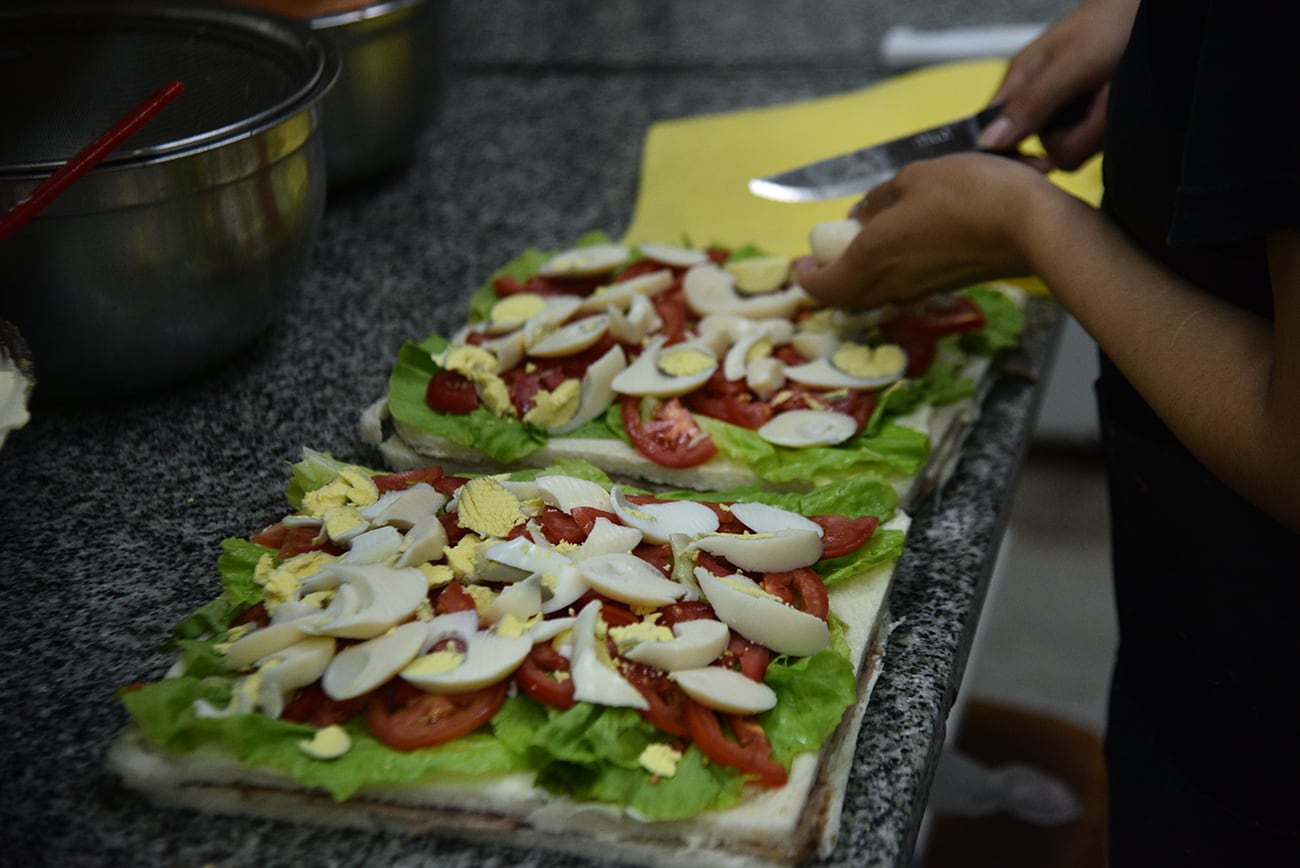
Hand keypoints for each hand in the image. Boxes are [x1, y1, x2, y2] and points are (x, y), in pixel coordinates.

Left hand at [795, 153, 1058, 309]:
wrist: (1032, 225)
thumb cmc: (966, 194)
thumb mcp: (911, 179)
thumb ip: (878, 201)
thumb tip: (860, 215)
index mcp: (870, 261)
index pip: (825, 288)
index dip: (808, 277)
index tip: (802, 262)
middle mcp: (891, 285)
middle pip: (848, 296)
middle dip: (832, 278)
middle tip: (828, 254)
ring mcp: (921, 289)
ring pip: (877, 292)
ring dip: (862, 274)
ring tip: (863, 244)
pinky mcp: (948, 285)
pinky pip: (905, 285)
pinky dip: (892, 270)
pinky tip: (903, 242)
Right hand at [978, 0, 1138, 169]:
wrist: (1157, 14)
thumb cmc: (1111, 23)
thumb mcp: (1071, 65)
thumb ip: (1031, 103)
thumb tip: (986, 141)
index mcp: (1020, 84)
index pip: (998, 138)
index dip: (1017, 156)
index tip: (1045, 163)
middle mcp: (1040, 101)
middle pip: (1048, 149)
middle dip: (1080, 134)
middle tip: (1102, 100)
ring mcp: (1070, 110)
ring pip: (1076, 146)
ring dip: (1102, 128)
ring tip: (1115, 93)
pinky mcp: (1093, 115)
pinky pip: (1095, 139)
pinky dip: (1113, 124)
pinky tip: (1121, 101)